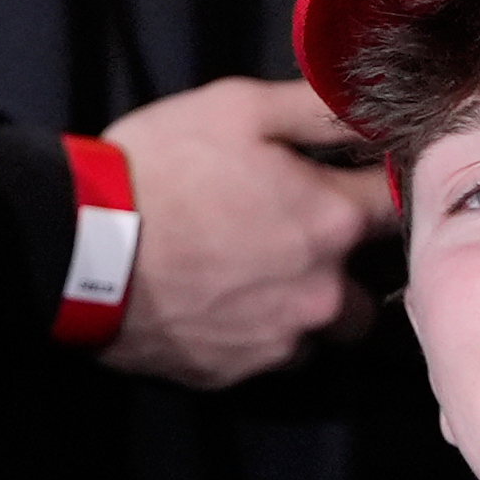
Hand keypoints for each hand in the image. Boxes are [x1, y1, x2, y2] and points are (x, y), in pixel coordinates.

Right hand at [96, 77, 393, 388]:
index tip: (361, 181)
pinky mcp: (238, 374)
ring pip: (326, 330)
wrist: (84, 251)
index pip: (395, 206)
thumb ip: (317, 109)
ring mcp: (282, 341)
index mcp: (332, 222)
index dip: (381, 189)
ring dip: (309, 307)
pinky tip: (223, 304)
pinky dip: (260, 334)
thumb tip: (369, 105)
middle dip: (344, 264)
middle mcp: (323, 292)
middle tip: (296, 235)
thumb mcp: (239, 108)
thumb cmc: (162, 170)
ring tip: (260, 277)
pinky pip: (274, 357)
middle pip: (370, 285)